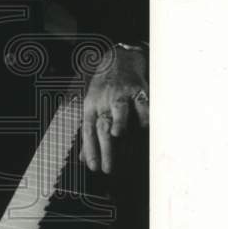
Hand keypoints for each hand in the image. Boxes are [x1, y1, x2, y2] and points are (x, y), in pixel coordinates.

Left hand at [81, 45, 148, 173]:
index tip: (93, 168)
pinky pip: (142, 105)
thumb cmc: (105, 89)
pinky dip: (143, 117)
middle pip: (102, 125)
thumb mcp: (92, 107)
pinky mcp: (139, 90)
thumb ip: (90, 133)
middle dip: (105, 148)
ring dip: (119, 122)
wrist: (120, 59)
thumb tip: (83, 159)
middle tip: (108, 169)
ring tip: (117, 135)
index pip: (88, 130)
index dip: (89, 149)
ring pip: (119, 109)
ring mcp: (122, 94)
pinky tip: (143, 129)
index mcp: (91, 106)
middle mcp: (104, 100)